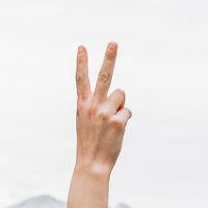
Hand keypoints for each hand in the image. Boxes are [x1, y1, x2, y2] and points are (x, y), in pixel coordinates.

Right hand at [75, 41, 129, 173]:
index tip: (82, 47)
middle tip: (113, 43)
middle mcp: (92, 106)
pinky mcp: (118, 121)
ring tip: (111, 122)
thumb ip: (95, 105)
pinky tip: (116, 131)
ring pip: (121, 95)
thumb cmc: (90, 142)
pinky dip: (125, 119)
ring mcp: (105, 112)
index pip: (80, 79)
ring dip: (120, 105)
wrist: (91, 164)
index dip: (81, 62)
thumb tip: (117, 95)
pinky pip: (127, 111)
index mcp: (82, 105)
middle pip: (103, 77)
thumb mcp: (85, 120)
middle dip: (109, 58)